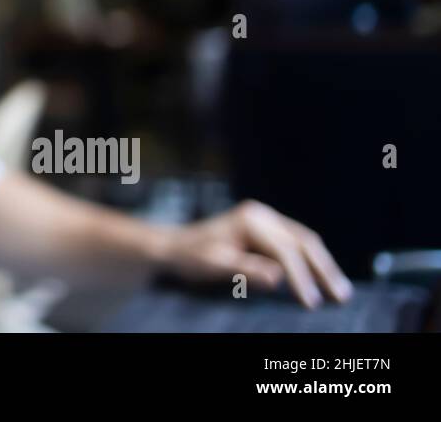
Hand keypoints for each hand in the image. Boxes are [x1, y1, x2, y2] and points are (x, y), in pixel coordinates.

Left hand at [158, 200, 352, 308]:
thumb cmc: (192, 256)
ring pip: (305, 240)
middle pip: (303, 241)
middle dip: (324, 269)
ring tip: (340, 290)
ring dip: (324, 265)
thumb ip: (245, 269)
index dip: (302, 277)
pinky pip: (297, 243)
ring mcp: (266, 219)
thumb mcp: (214, 264)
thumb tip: (277, 277)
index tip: (312, 303)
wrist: (176, 246)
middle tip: (342, 296)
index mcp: (251, 220)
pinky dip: (313, 260)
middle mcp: (262, 214)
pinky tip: (323, 277)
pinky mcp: (268, 228)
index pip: (285, 250)